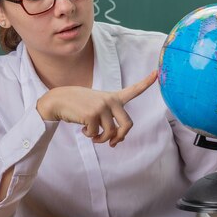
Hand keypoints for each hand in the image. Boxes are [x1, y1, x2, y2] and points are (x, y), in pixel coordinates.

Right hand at [36, 71, 157, 146]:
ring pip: (111, 133)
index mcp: (113, 97)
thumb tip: (117, 141)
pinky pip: (96, 134)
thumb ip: (110, 122)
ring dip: (101, 139)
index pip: (134, 90)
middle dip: (121, 137)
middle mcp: (110, 101)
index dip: (147, 82)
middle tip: (113, 143)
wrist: (59, 100)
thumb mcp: (97, 109)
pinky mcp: (92, 115)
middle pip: (128, 124)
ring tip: (93, 135)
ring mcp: (101, 107)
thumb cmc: (79, 106)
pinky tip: (83, 129)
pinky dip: (90, 135)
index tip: (158, 73)